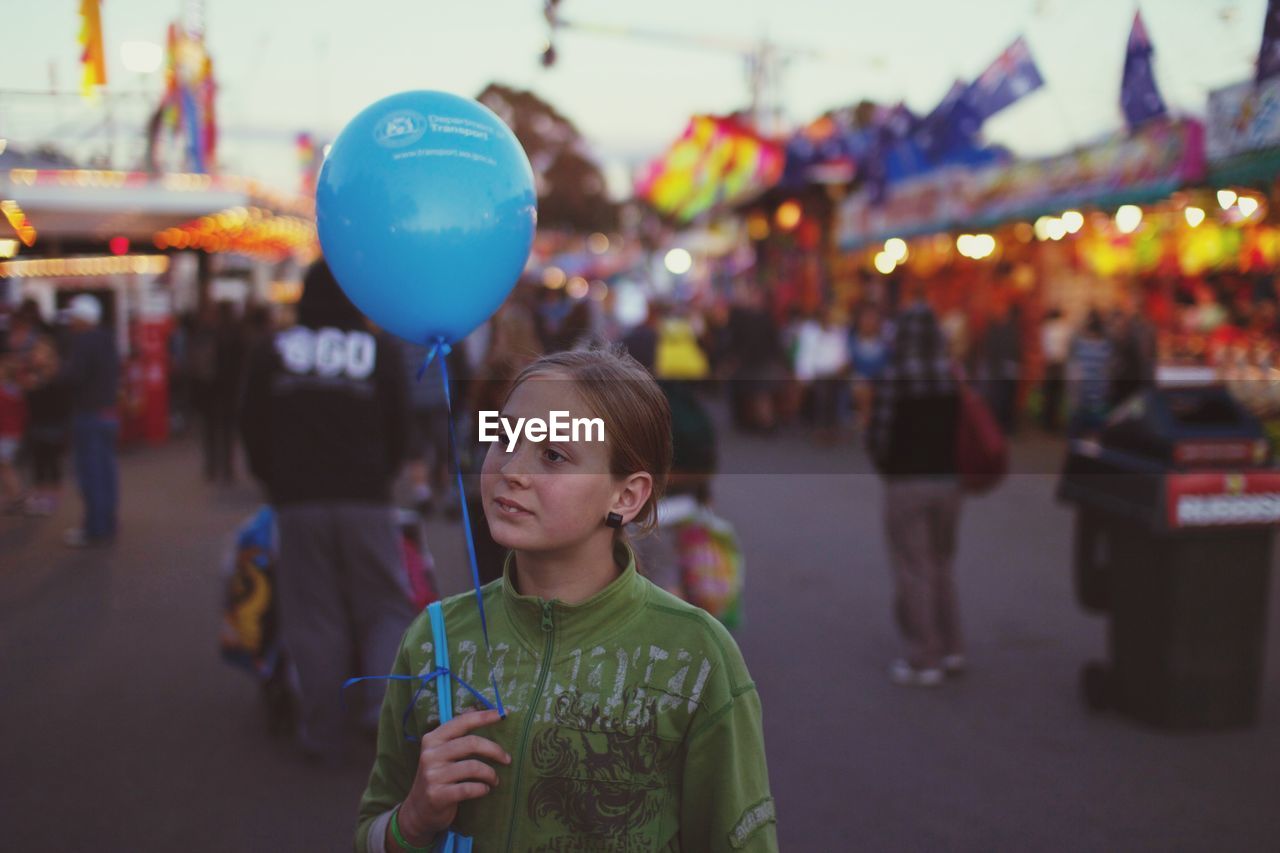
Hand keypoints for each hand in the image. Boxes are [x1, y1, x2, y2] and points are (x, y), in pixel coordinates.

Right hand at [396, 709, 510, 844]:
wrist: (418, 810)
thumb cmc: (438, 777)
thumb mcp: (440, 753)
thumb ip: (456, 734)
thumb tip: (476, 709)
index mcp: (432, 739)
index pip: (461, 722)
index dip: (483, 716)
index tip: (503, 713)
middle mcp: (430, 754)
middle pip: (470, 743)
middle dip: (494, 750)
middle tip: (507, 759)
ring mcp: (433, 775)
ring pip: (472, 767)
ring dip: (490, 774)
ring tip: (495, 780)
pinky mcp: (437, 795)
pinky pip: (468, 789)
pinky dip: (482, 789)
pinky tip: (484, 790)